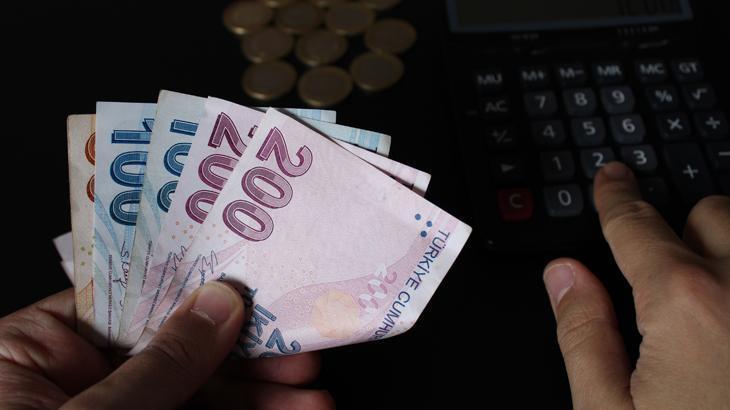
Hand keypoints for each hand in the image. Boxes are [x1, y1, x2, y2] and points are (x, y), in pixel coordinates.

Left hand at [0, 281, 333, 408]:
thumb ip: (162, 362)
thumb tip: (220, 302)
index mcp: (31, 354)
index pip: (124, 301)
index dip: (193, 294)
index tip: (252, 293)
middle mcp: (69, 385)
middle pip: (173, 352)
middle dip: (245, 362)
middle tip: (301, 359)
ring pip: (193, 398)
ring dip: (258, 401)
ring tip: (314, 401)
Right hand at [543, 162, 729, 408]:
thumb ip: (583, 335)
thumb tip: (564, 277)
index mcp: (687, 305)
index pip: (637, 226)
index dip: (615, 196)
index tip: (612, 179)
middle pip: (712, 213)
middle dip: (682, 225)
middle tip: (661, 262)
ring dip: (725, 247)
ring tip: (707, 291)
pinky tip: (726, 314)